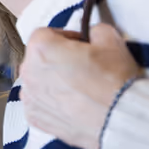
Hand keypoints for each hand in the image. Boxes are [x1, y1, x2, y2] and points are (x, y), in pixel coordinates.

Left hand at [18, 24, 141, 148]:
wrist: (120, 118)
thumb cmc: (114, 79)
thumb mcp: (112, 40)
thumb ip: (95, 30)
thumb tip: (91, 34)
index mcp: (42, 48)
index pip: (46, 34)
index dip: (65, 37)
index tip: (80, 45)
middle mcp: (28, 71)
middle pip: (39, 58)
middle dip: (57, 59)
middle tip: (82, 67)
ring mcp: (29, 97)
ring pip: (38, 81)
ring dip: (53, 81)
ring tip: (79, 88)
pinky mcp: (34, 117)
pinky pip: (39, 103)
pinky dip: (52, 102)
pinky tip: (73, 104)